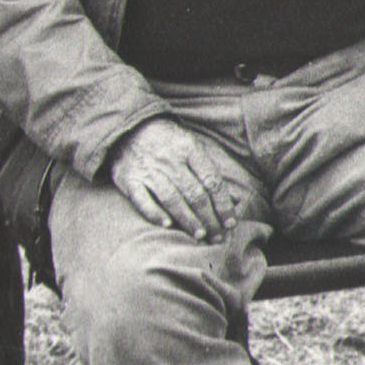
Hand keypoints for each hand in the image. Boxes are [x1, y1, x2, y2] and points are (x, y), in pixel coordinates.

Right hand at [108, 117, 241, 241]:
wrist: (130, 128)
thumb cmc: (168, 143)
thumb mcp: (191, 145)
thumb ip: (208, 171)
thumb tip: (234, 200)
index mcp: (189, 148)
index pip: (211, 181)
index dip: (223, 205)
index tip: (230, 223)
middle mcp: (170, 159)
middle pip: (194, 194)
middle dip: (209, 218)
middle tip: (217, 237)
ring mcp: (149, 170)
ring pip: (172, 199)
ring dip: (188, 220)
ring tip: (200, 236)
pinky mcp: (130, 180)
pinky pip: (143, 200)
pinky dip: (155, 213)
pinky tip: (166, 225)